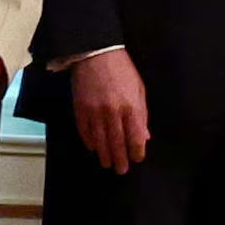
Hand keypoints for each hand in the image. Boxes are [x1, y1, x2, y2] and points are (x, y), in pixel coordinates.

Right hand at [69, 46, 151, 172]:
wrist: (96, 53)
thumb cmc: (122, 70)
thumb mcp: (139, 89)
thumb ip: (142, 114)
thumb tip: (145, 136)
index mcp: (131, 107)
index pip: (135, 137)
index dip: (136, 151)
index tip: (137, 158)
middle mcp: (113, 112)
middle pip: (117, 143)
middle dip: (120, 159)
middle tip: (121, 170)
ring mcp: (95, 112)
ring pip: (100, 141)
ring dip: (105, 155)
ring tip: (107, 164)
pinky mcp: (80, 109)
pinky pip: (85, 131)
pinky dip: (89, 142)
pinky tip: (93, 148)